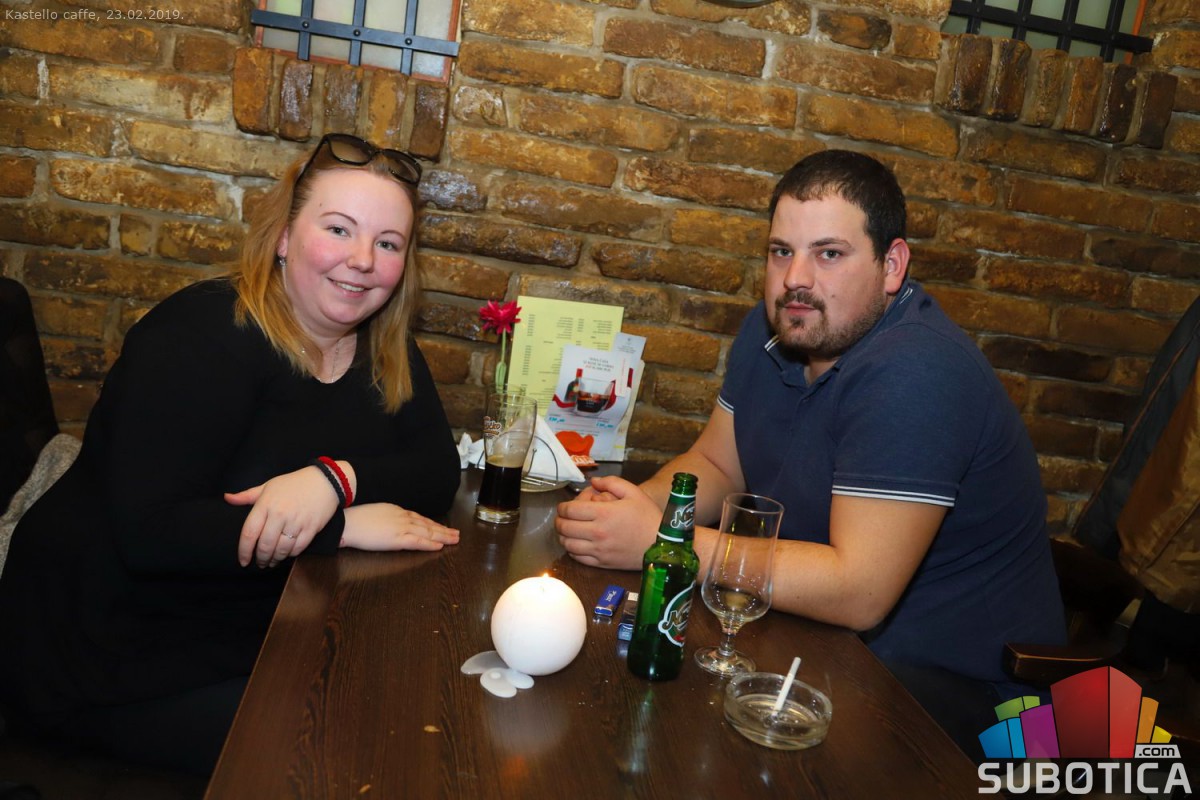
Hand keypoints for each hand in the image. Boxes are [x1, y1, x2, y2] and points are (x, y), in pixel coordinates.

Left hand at [227, 465, 340, 567]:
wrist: (325, 480)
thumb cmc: (294, 483)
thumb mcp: (268, 486)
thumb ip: (246, 496)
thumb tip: (227, 498)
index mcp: (266, 504)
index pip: (249, 533)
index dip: (244, 551)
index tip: (243, 560)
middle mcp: (279, 514)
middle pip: (265, 545)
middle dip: (260, 558)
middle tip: (260, 563)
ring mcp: (296, 522)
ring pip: (281, 549)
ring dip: (275, 559)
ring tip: (272, 561)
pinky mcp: (311, 528)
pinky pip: (298, 548)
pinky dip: (291, 554)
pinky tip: (287, 554)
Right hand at [340, 503, 459, 551]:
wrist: (346, 522)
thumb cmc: (355, 519)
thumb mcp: (376, 513)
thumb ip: (387, 518)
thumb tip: (392, 524)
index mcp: (396, 510)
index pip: (419, 518)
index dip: (433, 523)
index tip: (442, 527)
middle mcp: (402, 517)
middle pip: (427, 524)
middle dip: (443, 530)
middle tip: (456, 534)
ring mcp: (401, 527)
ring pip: (427, 532)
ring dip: (442, 536)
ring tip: (454, 540)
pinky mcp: (397, 538)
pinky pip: (418, 542)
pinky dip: (430, 544)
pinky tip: (440, 546)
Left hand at [555, 475, 660, 569]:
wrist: (662, 544)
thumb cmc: (648, 516)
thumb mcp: (633, 492)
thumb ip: (611, 482)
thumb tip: (593, 482)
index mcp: (603, 513)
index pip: (570, 510)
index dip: (562, 507)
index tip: (564, 506)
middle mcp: (597, 533)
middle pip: (564, 527)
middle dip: (559, 521)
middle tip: (562, 518)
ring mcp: (598, 550)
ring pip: (568, 544)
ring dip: (563, 536)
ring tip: (567, 531)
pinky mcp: (602, 563)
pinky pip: (578, 558)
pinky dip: (572, 550)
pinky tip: (577, 544)